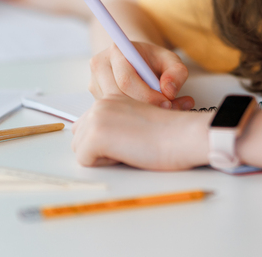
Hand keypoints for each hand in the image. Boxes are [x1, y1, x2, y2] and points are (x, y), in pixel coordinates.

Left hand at [72, 95, 210, 169]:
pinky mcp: (96, 134)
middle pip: (78, 136)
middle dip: (98, 148)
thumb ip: (115, 122)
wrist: (183, 135)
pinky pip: (85, 160)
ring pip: (80, 148)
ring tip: (129, 147)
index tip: (129, 139)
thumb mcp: (137, 119)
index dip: (104, 139)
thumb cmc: (169, 132)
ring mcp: (97, 117)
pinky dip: (105, 163)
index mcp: (111, 98)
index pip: (86, 123)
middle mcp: (101, 103)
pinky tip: (128, 152)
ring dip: (102, 155)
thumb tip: (98, 135)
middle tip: (129, 144)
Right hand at [88, 41, 194, 109]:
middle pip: (118, 96)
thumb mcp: (170, 60)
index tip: (167, 103)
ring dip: (139, 114)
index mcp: (116, 51)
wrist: (136, 60)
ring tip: (161, 111)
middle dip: (144, 107)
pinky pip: (113, 113)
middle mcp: (100, 66)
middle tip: (166, 110)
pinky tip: (148, 113)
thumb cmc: (153, 60)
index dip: (148, 95)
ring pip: (114, 107)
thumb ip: (176, 72)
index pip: (126, 80)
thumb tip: (168, 91)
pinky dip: (132, 117)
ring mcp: (95, 83)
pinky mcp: (96, 98)